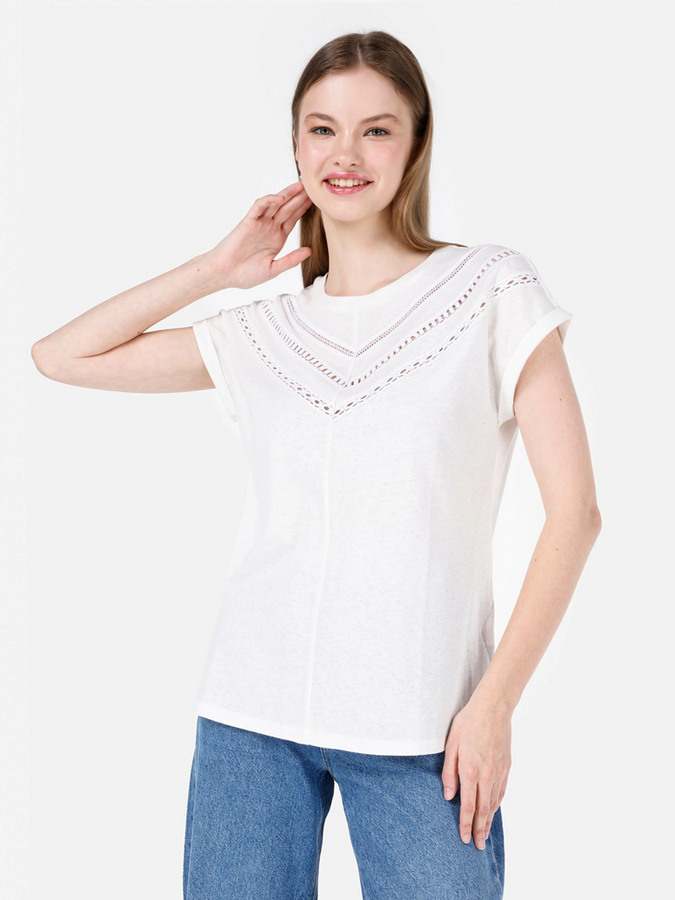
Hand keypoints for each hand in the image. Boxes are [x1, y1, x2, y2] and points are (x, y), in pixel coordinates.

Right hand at [206, 180, 313, 289]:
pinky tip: (280, 198)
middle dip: (300, 197)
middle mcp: (269, 228)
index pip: (294, 219)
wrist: (225, 274)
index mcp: (277, 238)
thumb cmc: (246, 274)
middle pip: (288, 208)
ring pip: (275, 204)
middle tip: (314, 187)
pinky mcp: (248, 222)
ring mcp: (259, 223)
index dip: (305, 209)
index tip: (319, 201)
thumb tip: (309, 251)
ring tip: (301, 186)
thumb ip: (291, 259)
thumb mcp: (274, 269)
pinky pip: (259, 207)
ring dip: (288, 194)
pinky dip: (269, 200)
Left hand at [441, 696, 511, 849]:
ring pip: (494, 804)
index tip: (464, 838)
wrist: (493, 708)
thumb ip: (448, 772)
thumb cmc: (468, 723)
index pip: (468, 806)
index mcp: (470, 771)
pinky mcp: (506, 767)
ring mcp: (499, 772)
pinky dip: (496, 806)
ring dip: (489, 821)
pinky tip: (493, 811)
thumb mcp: (450, 744)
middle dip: (480, 830)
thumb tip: (448, 796)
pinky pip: (501, 792)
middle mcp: (487, 775)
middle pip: (484, 811)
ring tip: (485, 835)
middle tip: (477, 846)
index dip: (466, 824)